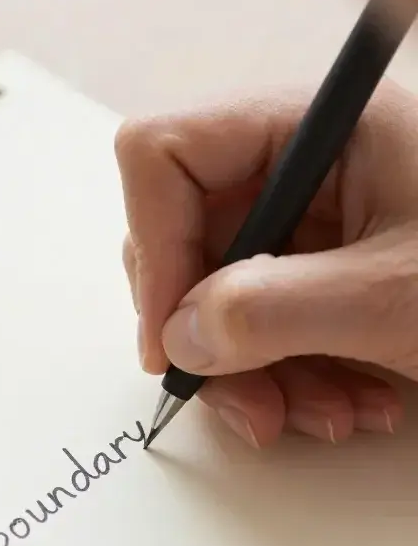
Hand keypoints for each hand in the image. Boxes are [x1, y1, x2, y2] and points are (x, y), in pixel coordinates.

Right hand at [116, 81, 417, 446]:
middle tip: (248, 405)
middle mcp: (302, 166)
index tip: (169, 336)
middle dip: (213, 336)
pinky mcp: (324, 271)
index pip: (165, 155)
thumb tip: (181, 335)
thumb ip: (274, 310)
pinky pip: (266, 324)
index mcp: (314, 128)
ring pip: (221, 295)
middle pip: (187, 239)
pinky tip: (349, 403)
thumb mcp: (392, 296)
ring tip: (324, 417)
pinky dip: (293, 376)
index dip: (153, 246)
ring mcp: (312, 222)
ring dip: (258, 374)